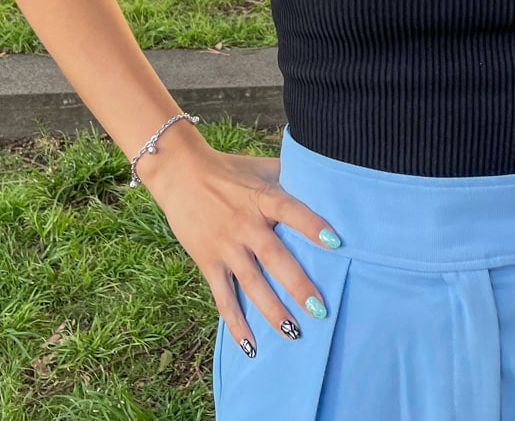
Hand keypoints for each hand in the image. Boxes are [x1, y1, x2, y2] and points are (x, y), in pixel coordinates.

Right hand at [138, 128, 340, 354]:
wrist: (179, 174)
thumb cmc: (228, 169)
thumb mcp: (260, 168)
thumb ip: (288, 175)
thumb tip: (322, 177)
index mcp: (262, 199)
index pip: (291, 211)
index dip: (312, 225)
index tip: (335, 242)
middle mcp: (246, 225)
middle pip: (275, 258)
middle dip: (298, 285)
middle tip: (320, 309)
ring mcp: (226, 247)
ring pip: (252, 284)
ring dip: (272, 311)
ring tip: (294, 333)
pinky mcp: (208, 262)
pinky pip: (223, 297)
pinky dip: (235, 323)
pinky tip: (250, 346)